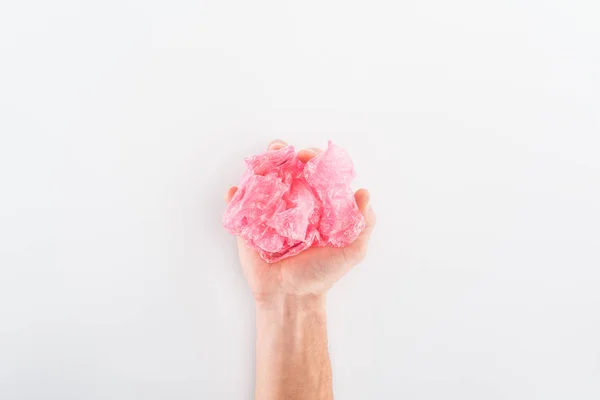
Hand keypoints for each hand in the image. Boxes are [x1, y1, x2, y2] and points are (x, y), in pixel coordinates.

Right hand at [225, 139, 375, 304]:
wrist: (291, 297)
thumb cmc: (321, 274)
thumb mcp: (352, 250)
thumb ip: (363, 224)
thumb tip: (363, 192)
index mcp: (316, 204)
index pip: (314, 171)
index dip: (312, 159)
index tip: (308, 158)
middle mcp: (292, 203)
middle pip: (285, 169)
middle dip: (282, 154)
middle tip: (281, 152)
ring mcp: (268, 212)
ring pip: (261, 181)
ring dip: (258, 166)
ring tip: (260, 164)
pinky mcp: (248, 226)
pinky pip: (238, 206)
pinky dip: (234, 195)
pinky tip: (235, 191)